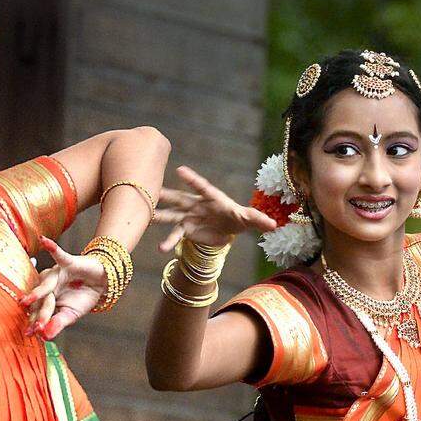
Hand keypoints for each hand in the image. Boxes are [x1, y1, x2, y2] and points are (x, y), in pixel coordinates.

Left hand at [19, 236, 105, 340]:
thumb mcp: (72, 315)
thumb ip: (58, 324)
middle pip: (41, 300)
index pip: (39, 311)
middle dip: (39, 313)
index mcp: (47, 299)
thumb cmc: (83, 298)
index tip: (30, 334)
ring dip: (38, 292)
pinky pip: (59, 254)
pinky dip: (52, 248)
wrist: (103, 282)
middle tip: (34, 327)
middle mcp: (48, 286)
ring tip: (27, 301)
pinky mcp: (68, 262)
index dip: (35, 322)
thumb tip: (45, 338)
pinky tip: (43, 240)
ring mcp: (57, 274)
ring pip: (47, 283)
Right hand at [153, 165, 278, 250]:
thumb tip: (274, 224)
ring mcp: (188, 216)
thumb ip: (258, 220)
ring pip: (171, 215)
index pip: (202, 187)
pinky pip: (175, 234)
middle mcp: (196, 204)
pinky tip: (161, 249)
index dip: (192, 179)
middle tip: (152, 191)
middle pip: (180, 198)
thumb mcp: (249, 219)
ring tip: (146, 217)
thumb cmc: (238, 218)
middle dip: (167, 195)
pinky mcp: (185, 229)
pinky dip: (169, 241)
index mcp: (212, 197)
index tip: (180, 170)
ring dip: (159, 216)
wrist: (227, 229)